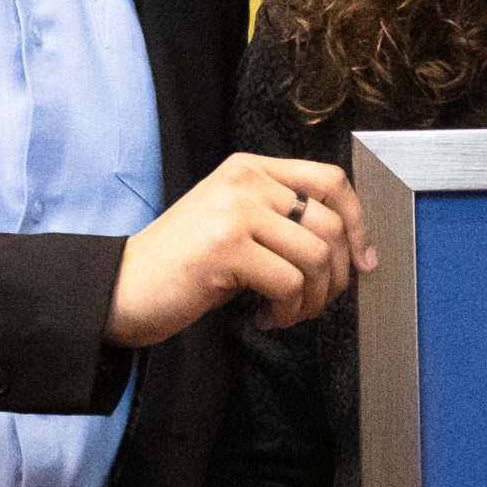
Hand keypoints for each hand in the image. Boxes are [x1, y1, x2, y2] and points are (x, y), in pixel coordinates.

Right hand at [106, 154, 374, 345]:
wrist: (123, 288)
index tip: (364, 260)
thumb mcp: (235, 225)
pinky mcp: (226, 247)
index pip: (331, 180)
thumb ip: (282, 222)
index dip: (359, 222)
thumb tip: (349, 250)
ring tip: (285, 313)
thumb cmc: (182, 265)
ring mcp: (235, 211)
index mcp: (250, 168)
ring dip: (311, 299)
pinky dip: (286, 311)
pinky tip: (264, 318)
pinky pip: (289, 283)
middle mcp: (245, 181)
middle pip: (331, 224)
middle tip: (314, 302)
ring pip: (316, 256)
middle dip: (337, 276)